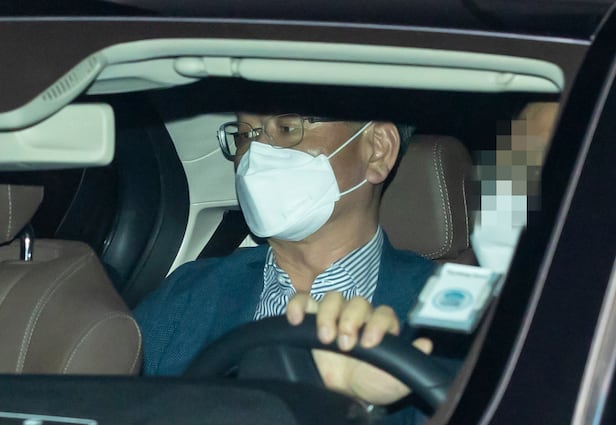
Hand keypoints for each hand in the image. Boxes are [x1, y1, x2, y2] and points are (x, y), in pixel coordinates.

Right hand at [286, 292, 432, 404]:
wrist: (340, 396)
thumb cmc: (368, 384)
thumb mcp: (393, 380)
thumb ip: (409, 361)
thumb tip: (426, 344)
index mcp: (379, 326)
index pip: (382, 312)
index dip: (377, 323)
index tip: (369, 342)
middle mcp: (356, 316)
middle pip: (356, 302)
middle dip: (350, 320)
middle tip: (344, 344)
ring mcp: (332, 315)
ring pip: (332, 298)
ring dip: (327, 314)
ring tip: (324, 338)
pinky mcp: (309, 317)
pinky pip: (303, 300)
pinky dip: (298, 304)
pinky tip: (296, 319)